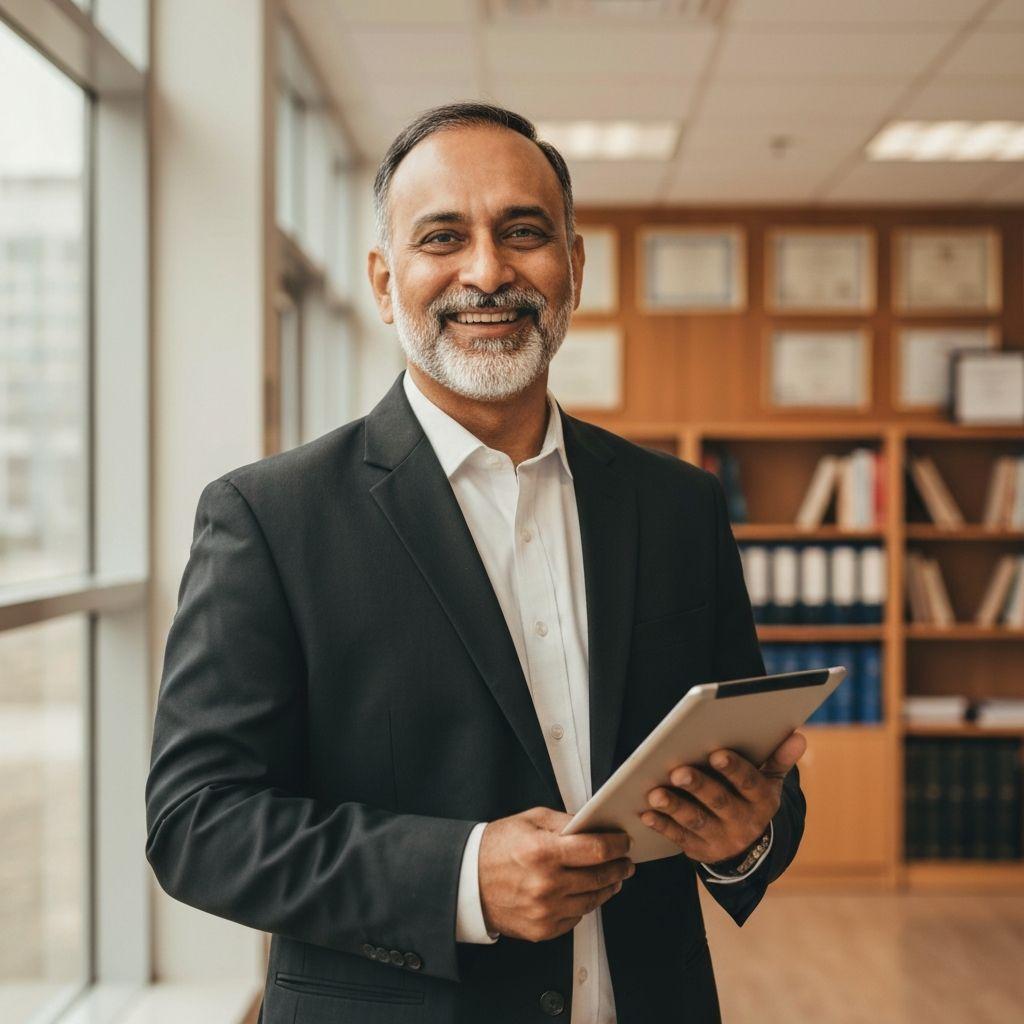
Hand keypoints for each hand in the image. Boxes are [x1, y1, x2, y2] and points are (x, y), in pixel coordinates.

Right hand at [478, 807, 634, 942]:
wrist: (468, 881)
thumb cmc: (497, 847)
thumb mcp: (530, 820)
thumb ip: (564, 822)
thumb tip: (594, 826)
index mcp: (543, 853)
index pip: (596, 850)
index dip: (617, 845)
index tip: (624, 842)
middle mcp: (546, 885)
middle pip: (600, 877)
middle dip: (619, 867)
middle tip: (625, 861)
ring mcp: (545, 911)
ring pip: (592, 901)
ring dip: (607, 887)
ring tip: (612, 877)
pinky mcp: (542, 930)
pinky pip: (576, 918)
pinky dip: (584, 904)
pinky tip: (585, 892)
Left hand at [639, 730, 806, 864]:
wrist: (750, 849)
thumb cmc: (752, 798)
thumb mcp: (769, 781)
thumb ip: (779, 758)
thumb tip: (799, 736)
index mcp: (761, 799)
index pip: (749, 783)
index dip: (734, 769)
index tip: (716, 753)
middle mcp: (743, 821)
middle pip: (720, 801)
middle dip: (699, 786)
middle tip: (679, 772)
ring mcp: (721, 838)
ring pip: (697, 821)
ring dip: (675, 807)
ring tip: (656, 794)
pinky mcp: (700, 849)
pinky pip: (679, 837)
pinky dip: (663, 825)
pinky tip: (647, 813)